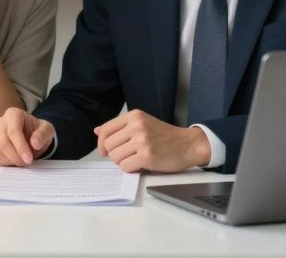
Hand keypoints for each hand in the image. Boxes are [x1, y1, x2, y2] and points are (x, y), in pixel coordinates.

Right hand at [0, 107, 54, 166]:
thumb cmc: (37, 132)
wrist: (29, 137)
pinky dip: (1, 163)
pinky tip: (11, 162)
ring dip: (9, 161)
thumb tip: (35, 143)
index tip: (29, 159)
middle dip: (15, 156)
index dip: (20, 147)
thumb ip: (43, 134)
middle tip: (26, 163)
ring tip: (20, 162)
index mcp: (13, 114)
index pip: (13, 131)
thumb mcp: (47, 130)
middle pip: (2, 142)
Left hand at [94, 109, 210, 172]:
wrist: (188, 144)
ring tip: (135, 159)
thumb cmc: (164, 136)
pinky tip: (140, 164)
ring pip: (115, 157)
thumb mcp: (142, 124)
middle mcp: (137, 126)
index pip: (106, 130)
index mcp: (134, 116)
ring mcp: (142, 140)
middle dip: (115, 155)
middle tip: (128, 156)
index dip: (101, 144)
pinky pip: (125, 166)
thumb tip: (97, 131)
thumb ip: (120, 127)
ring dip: (123, 162)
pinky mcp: (147, 155)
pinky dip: (130, 169)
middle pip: (109, 146)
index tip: (104, 152)